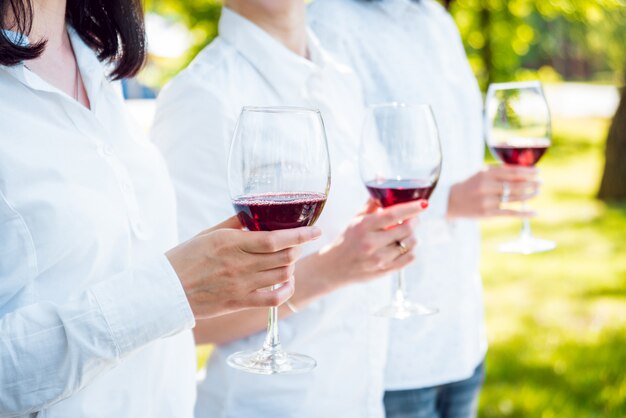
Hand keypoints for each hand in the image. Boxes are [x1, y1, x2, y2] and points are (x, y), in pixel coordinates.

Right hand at [166, 216, 320, 318]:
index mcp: (231, 243)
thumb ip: (233, 225)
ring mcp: (241, 285)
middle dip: (296, 248)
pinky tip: (287, 283)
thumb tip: (254, 216)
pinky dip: (286, 290)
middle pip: (284, 256)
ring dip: (290, 266)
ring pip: (281, 275)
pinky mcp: (239, 302)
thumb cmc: (184, 259)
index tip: (315, 230)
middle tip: (295, 244)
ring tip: (286, 261)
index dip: (300, 235)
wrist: (165, 291)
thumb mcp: (207, 234)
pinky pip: (273, 299)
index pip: (275, 238)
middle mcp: (239, 264)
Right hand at [316, 200, 424, 288]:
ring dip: (413, 236)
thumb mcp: (356, 219)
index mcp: (363, 227)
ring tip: (406, 233)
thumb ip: (372, 201)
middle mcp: (371, 243)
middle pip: (406, 229)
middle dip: (414, 221)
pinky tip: (403, 246)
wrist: (334, 267)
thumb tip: (381, 177)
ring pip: (410, 244)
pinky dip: (411, 250)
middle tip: (414, 218)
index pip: (392, 215)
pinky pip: (409, 259)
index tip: (424, 204)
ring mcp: (378, 259)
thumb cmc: (347, 239)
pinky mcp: (384, 271)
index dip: (411, 208)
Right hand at [448, 165, 539, 218]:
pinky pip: (510, 213)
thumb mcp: (481, 174)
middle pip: (515, 185)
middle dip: (531, 183)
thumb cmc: (470, 186)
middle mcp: (487, 186)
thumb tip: (522, 170)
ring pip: (514, 198)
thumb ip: (499, 171)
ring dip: (529, 195)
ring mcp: (487, 201)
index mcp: (486, 174)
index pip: (512, 172)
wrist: (451, 201)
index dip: (527, 172)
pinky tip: (534, 213)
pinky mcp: (487, 213)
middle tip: (541, 183)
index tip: (538, 172)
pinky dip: (523, 213)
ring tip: (537, 192)